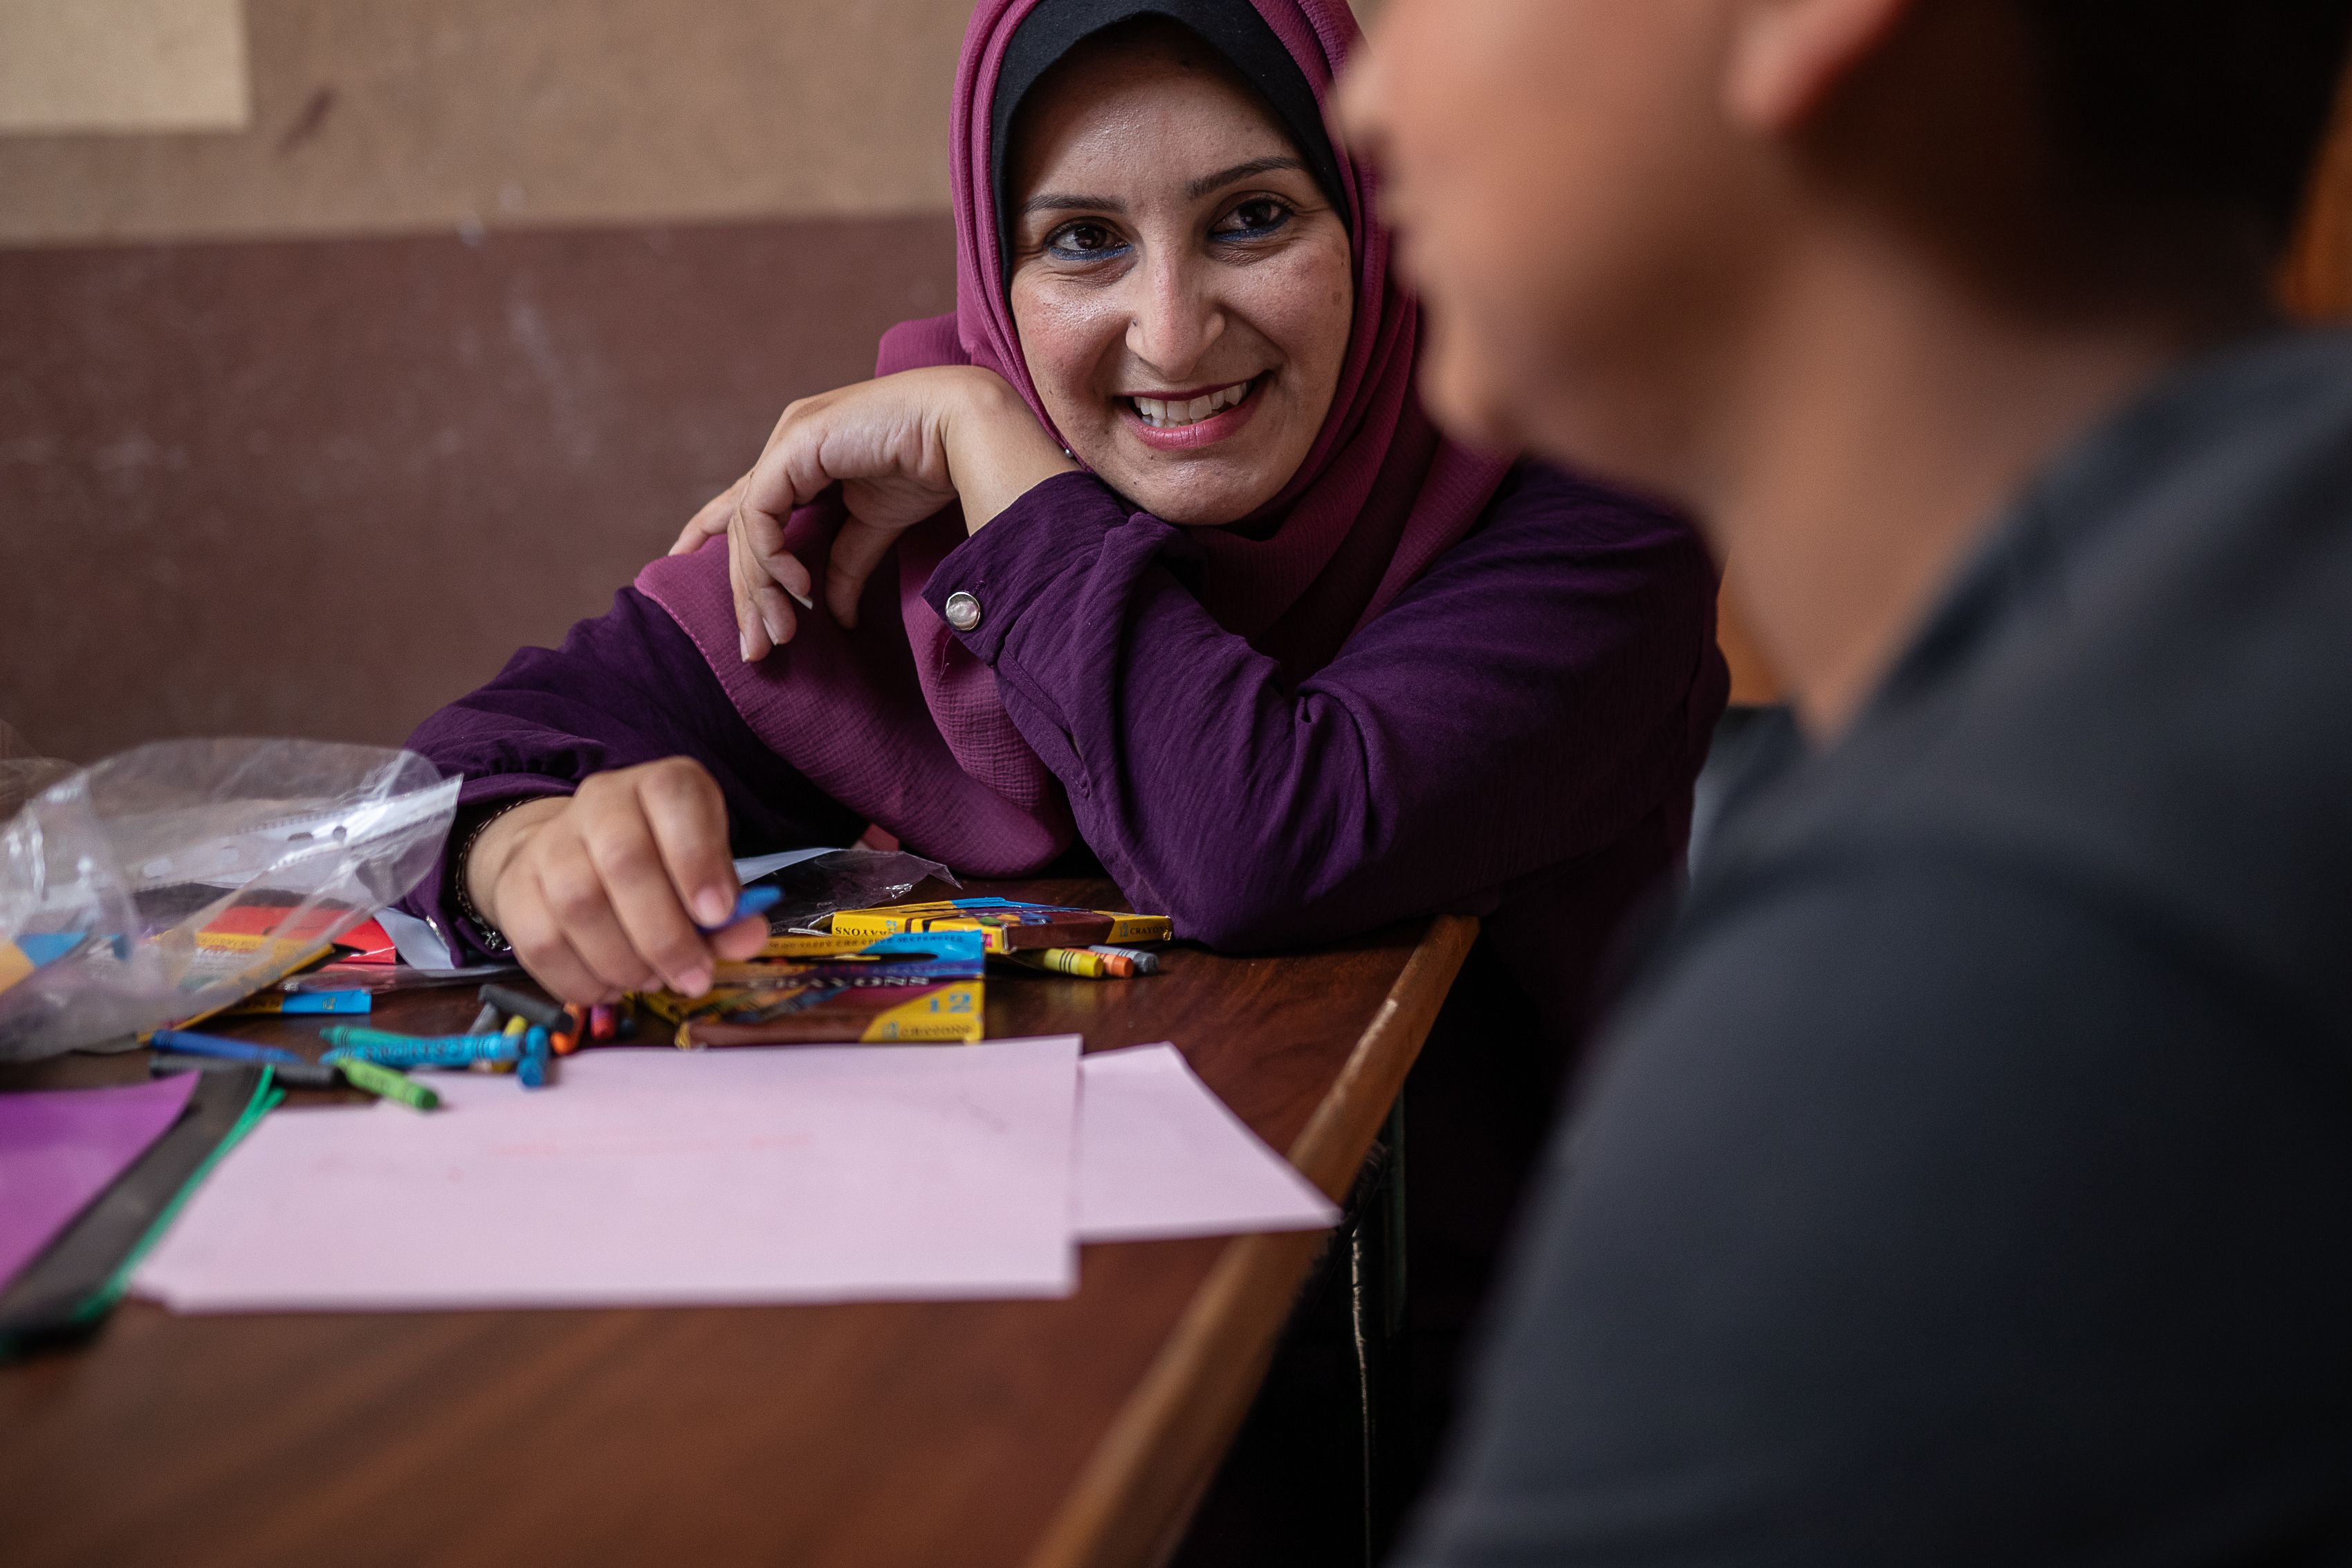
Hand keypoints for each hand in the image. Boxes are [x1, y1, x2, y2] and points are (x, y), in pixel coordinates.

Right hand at [465, 759, 769, 1004]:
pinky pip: (540, 942)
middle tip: (693, 977)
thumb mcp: (707, 871)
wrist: (574, 852)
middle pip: (624, 861)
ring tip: (651, 981)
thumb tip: (751, 936)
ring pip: (578, 904)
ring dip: (624, 962)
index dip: (697, 859)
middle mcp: (600, 801)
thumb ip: (732, 908)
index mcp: (660, 785)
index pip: (673, 797)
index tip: (718, 915)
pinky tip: (611, 988)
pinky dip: (582, 980)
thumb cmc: (661, 863)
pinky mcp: (515, 887)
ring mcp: (550, 841)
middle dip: (665, 935)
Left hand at [722, 366, 1077, 661]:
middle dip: (746, 591)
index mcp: (803, 455)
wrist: (966, 430)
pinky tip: (799, 588)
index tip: (698, 577)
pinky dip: (773, 557)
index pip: (748, 504)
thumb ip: (847, 563)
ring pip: (748, 525)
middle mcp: (788, 443)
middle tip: (755, 648)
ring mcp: (789, 441)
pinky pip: (761, 511)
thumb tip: (836, 616)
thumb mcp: (877, 524)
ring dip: (761, 587)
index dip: (717, 536)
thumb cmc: (931, 464)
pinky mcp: (796, 444)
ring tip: (782, 632)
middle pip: (744, 525)